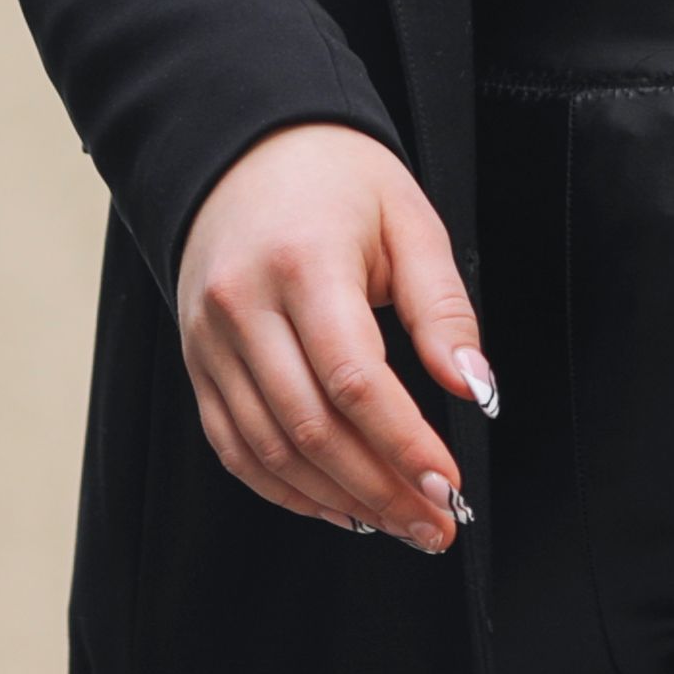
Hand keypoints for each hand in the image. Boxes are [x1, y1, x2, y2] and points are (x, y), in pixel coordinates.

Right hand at [172, 122, 486, 555]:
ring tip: (397, 523)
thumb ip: (443, 309)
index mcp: (303, 265)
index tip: (451, 485)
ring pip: (269, 449)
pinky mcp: (197, 364)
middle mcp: (243, 309)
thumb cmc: (338, 179)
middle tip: (435, 523)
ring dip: (337, 500)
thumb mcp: (410, 221)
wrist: (245, 151)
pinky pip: (234, 446)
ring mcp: (209, 341)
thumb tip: (475, 389)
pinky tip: (335, 506)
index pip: (355, 380)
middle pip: (311, 428)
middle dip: (380, 489)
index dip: (404, 445)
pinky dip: (284, 488)